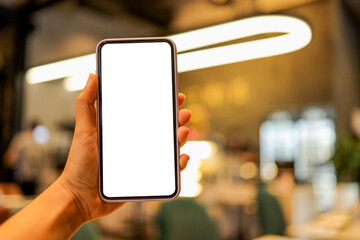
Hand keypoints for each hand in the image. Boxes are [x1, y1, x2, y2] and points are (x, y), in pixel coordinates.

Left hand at [58, 73, 191, 221]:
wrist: (79, 198)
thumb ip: (86, 103)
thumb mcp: (83, 130)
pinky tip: (182, 158)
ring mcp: (143, 160)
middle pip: (163, 129)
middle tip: (183, 114)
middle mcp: (136, 144)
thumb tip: (93, 75)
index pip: (148, 113)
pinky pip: (168, 171)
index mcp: (125, 131)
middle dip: (177, 120)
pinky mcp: (146, 178)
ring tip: (182, 133)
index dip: (163, 104)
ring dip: (180, 139)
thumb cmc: (79, 164)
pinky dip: (178, 165)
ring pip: (168, 148)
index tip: (174, 95)